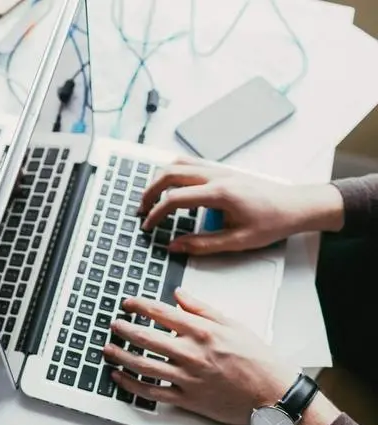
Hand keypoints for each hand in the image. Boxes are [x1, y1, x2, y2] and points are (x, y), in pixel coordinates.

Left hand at [102, 289, 297, 424]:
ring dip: (121, 356)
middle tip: (114, 324)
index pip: (161, 313)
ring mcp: (187, 378)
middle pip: (146, 338)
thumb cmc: (258, 360)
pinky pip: (152, 392)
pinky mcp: (187, 399)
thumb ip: (203, 309)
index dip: (139, 306)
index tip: (127, 303)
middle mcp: (191, 353)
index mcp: (202, 332)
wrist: (273, 395)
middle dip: (124, 329)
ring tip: (108, 349)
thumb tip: (179, 294)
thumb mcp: (233, 325)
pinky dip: (132, 386)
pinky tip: (119, 377)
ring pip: (144, 366)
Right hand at [138, 163, 343, 254]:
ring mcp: (220, 169)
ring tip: (151, 198)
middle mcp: (217, 176)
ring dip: (160, 179)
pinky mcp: (223, 170)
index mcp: (220, 193)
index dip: (156, 214)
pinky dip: (174, 174)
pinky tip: (172, 189)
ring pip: (178, 164)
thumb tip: (174, 246)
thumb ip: (202, 245)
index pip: (175, 199)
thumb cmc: (274, 222)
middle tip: (141, 210)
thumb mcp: (238, 241)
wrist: (298, 205)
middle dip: (150, 191)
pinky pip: (190, 164)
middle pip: (170, 174)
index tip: (148, 226)